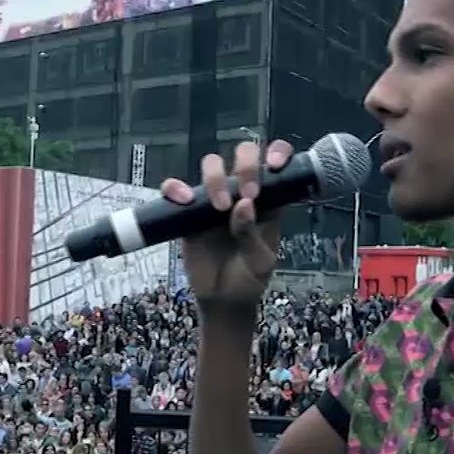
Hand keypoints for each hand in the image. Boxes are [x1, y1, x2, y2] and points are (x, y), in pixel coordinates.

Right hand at [160, 140, 291, 307]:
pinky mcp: (188, 211)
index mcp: (269, 199)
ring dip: (216, 177)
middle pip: (243, 154)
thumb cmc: (249, 278)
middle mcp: (242, 191)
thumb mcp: (259, 262)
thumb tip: (244, 205)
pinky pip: (176, 189)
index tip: (273, 164)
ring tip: (219, 207)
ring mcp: (214, 197)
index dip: (277, 153)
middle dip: (246, 164)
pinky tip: (183, 200)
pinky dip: (176, 188)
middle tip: (248, 193)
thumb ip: (252, 235)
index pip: (276, 164)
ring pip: (212, 165)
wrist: (222, 300)